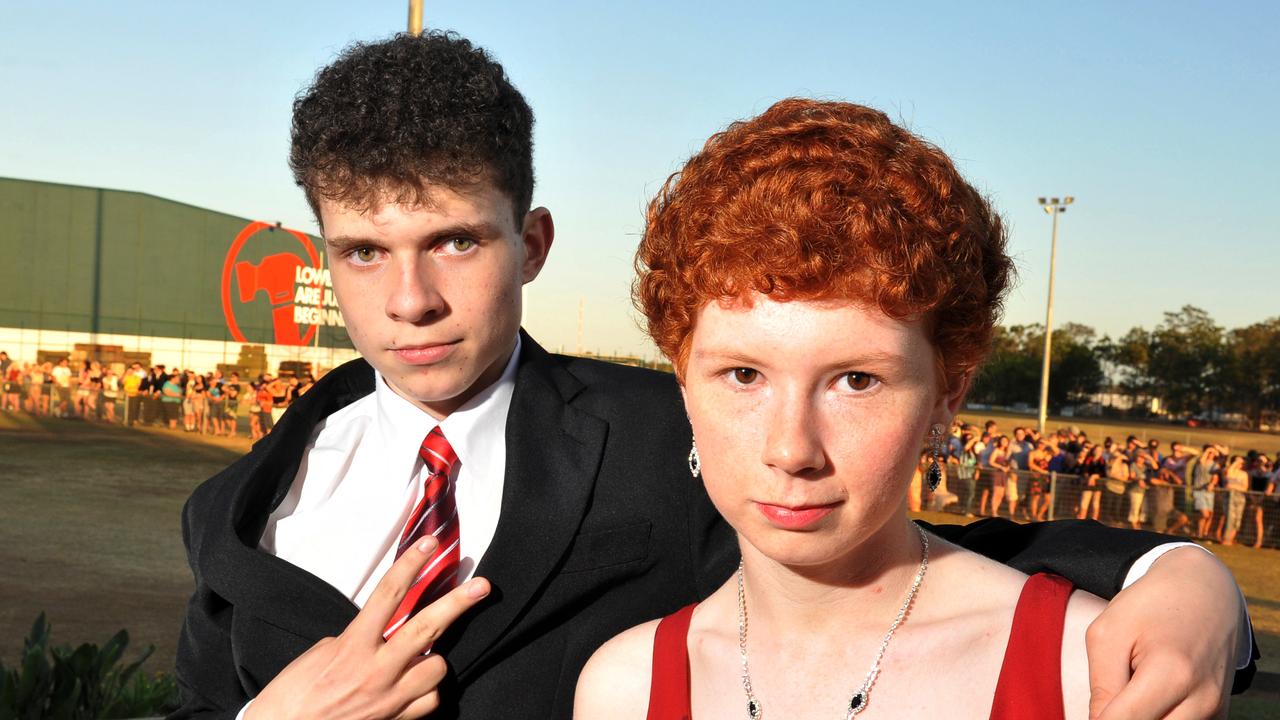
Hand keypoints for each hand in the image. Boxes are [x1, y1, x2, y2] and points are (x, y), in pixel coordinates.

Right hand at [245, 537, 489, 719]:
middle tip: (481, 585)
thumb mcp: (321, 653)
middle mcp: (376, 670)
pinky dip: (426, 691)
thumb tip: (379, 633)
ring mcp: (389, 697)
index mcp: (353, 645)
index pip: (389, 594)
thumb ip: (357, 638)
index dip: (412, 564)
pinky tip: (414, 686)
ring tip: (418, 657)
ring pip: (438, 666)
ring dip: (433, 658)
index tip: (430, 544)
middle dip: (458, 602)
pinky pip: (430, 700)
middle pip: (427, 626)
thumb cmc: (293, 694)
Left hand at [1086, 546, 1238, 719]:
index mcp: (1171, 673)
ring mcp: (1215, 708)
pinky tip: (1155, 690)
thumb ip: (1101, 687)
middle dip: (1123, 716)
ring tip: (1136, 684)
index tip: (1094, 708)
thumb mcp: (1109, 634)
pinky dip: (1160, 714)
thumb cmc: (1149, 607)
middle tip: (1118, 683)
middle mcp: (1202, 698)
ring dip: (1143, 715)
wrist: (1204, 590)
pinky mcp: (1219, 712)